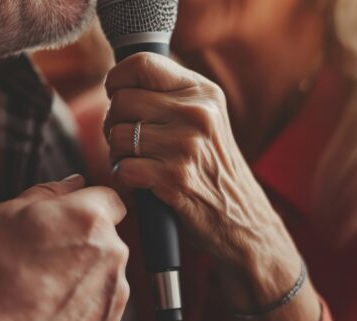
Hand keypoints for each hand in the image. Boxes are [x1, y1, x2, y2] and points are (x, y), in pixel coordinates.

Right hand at [0, 175, 128, 320]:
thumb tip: (71, 183)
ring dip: (84, 272)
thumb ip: (47, 191)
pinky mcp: (111, 318)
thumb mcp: (6, 214)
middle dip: (83, 241)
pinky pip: (102, 299)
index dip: (89, 204)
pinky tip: (54, 303)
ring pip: (105, 269)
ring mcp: (115, 288)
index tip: (71, 216)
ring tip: (47, 283)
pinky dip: (84, 300)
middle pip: (107, 236)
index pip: (110, 197)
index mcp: (90, 217)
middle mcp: (112, 251)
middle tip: (47, 254)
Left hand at [103, 53, 318, 320]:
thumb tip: (120, 82)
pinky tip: (137, 185)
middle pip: (121, 101)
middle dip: (113, 123)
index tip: (115, 94)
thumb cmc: (213, 169)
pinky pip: (121, 168)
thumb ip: (172, 96)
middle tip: (127, 142)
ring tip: (136, 164)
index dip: (117, 78)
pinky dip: (121, 180)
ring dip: (116, 155)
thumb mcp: (207, 120)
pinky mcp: (175, 179)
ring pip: (117, 136)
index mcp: (203, 93)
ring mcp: (187, 146)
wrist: (242, 220)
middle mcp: (197, 114)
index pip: (143, 64)